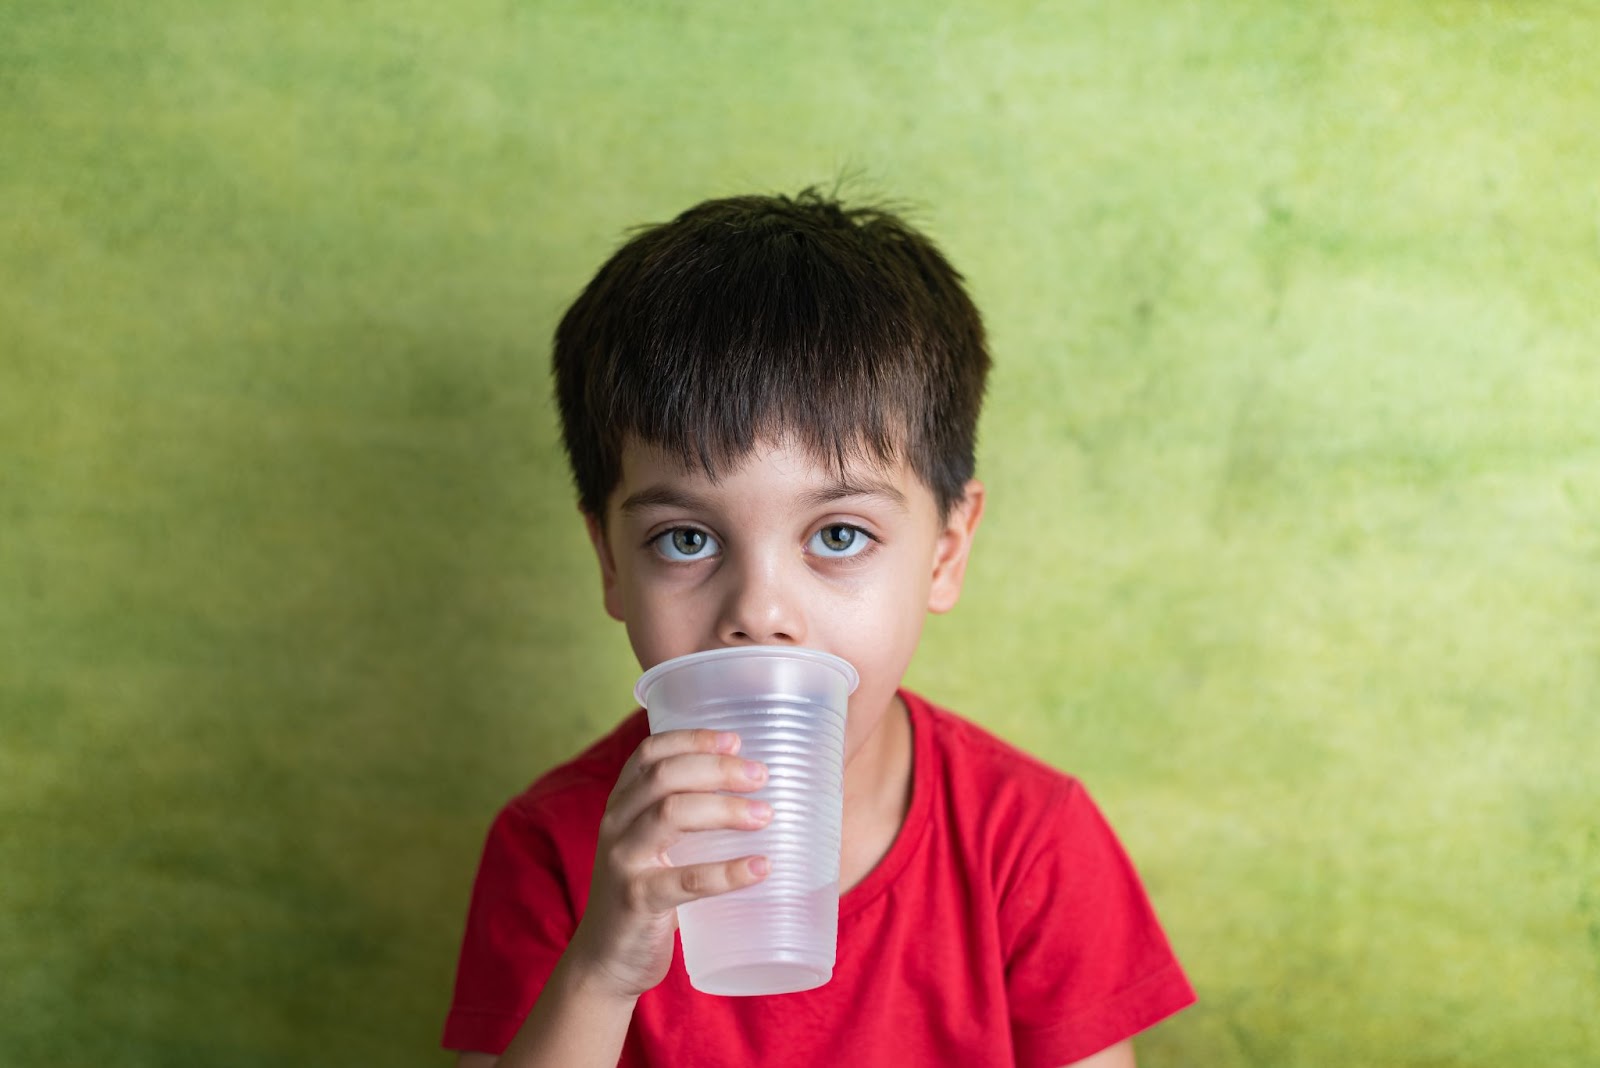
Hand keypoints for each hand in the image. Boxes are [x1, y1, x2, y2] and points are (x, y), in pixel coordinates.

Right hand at [565, 729, 771, 1000]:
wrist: (606, 959)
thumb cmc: (644, 892)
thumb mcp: (652, 845)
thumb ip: (683, 816)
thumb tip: (757, 791)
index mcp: (622, 804)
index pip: (650, 752)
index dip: (692, 739)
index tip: (736, 739)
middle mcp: (616, 824)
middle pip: (665, 776)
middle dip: (718, 768)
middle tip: (761, 775)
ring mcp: (623, 861)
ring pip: (672, 815)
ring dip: (725, 809)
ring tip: (766, 815)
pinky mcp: (637, 901)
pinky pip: (685, 880)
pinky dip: (727, 872)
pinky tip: (761, 868)